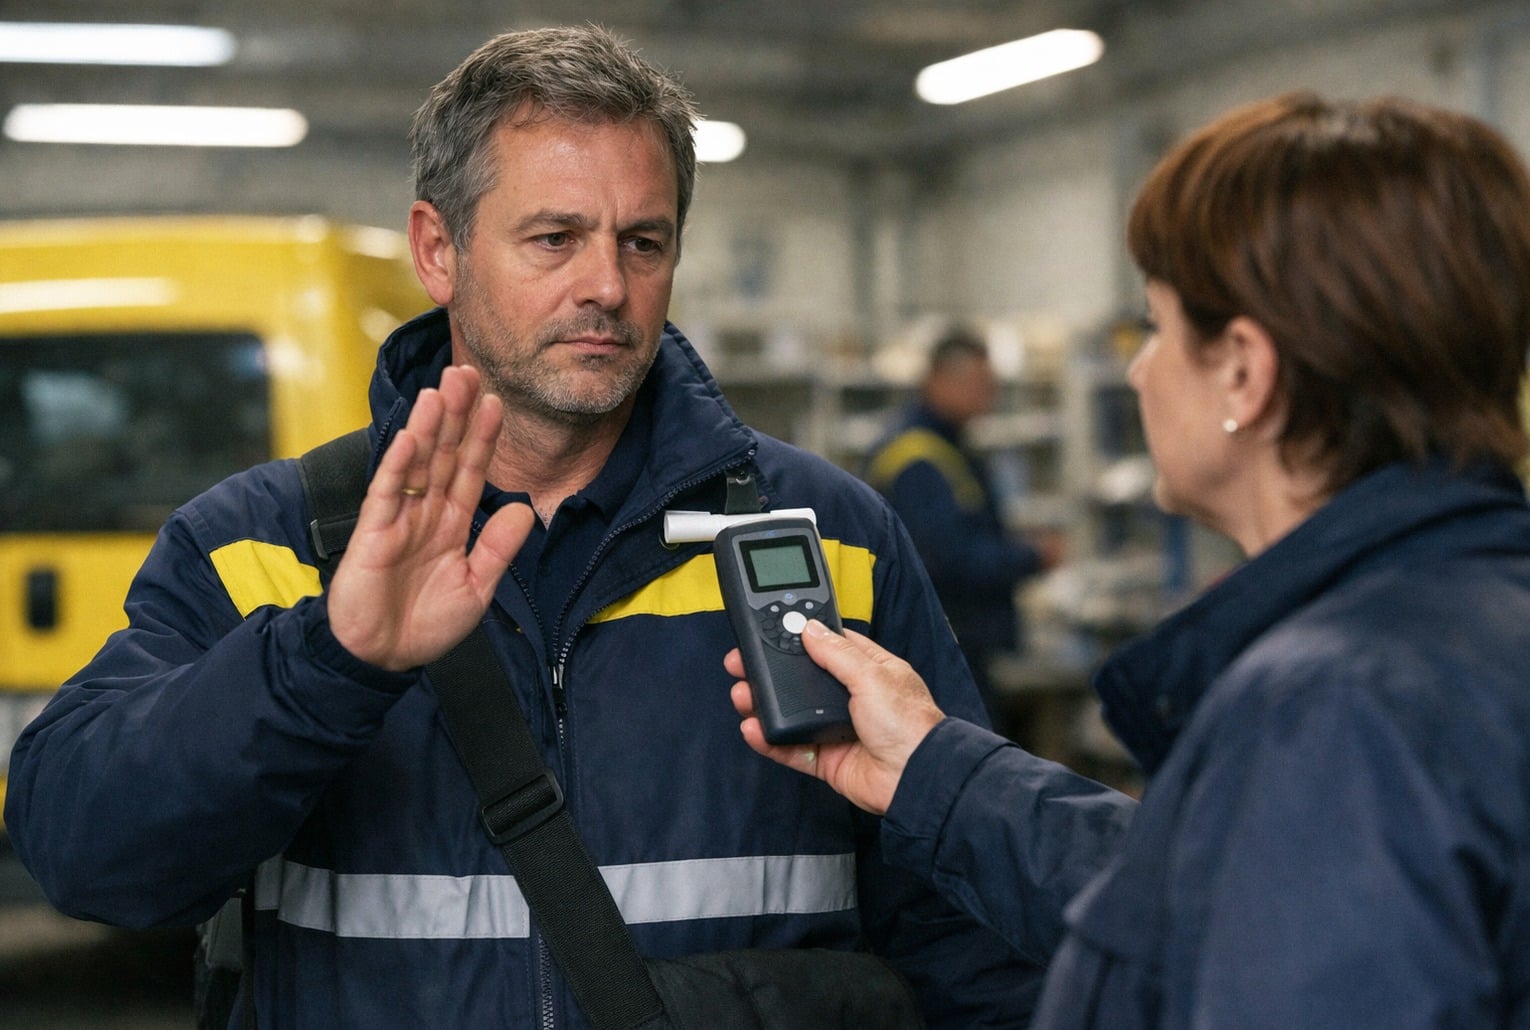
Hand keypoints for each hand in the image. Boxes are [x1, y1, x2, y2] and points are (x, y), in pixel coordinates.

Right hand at [327, 365, 534, 670]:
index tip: (497, 402)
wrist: (382, 659)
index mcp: (451, 524)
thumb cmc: (425, 625)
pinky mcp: (373, 534)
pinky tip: (411, 436)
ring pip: (416, 463)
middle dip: (456, 415)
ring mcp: (398, 520)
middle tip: (466, 372)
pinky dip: (398, 465)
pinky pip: (387, 493)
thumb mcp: (475, 588)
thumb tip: (525, 510)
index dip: (483, 438)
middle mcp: (425, 513)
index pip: (470, 471)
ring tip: (441, 390)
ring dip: (428, 427)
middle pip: (443, 454)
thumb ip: (497, 549)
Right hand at [727, 622, 943, 814]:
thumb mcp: (873, 675)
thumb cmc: (909, 724)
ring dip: (763, 704)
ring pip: (791, 714)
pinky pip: (791, 748)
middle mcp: (851, 699)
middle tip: (741, 662)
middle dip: (770, 672)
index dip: (800, 637)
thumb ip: (837, 653)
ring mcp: (837, 729)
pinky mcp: (826, 759)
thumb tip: (810, 628)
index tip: (771, 629)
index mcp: (870, 671)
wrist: (916, 778)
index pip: (829, 646)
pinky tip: (753, 729)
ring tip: (741, 694)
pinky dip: (770, 740)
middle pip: (801, 680)